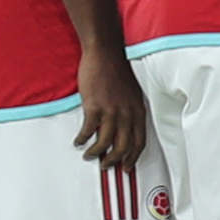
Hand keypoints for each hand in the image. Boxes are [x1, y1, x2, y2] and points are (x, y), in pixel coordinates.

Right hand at [73, 50, 148, 168]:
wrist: (105, 52)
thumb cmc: (117, 69)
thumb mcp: (132, 93)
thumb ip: (129, 112)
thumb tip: (122, 130)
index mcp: (138, 110)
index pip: (140, 142)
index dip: (133, 158)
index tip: (127, 166)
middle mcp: (127, 113)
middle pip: (123, 148)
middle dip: (113, 161)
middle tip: (106, 166)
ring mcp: (111, 111)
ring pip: (105, 144)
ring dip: (96, 153)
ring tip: (90, 155)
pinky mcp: (94, 107)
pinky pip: (87, 132)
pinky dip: (82, 140)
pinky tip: (79, 140)